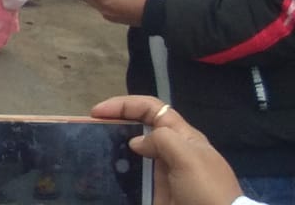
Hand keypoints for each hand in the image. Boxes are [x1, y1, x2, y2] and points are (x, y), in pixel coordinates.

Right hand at [91, 96, 241, 204]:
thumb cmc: (207, 191)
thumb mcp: (189, 158)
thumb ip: (162, 140)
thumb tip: (135, 143)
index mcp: (183, 137)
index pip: (150, 109)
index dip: (124, 104)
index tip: (97, 112)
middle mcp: (171, 152)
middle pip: (137, 129)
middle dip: (114, 125)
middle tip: (90, 131)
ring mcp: (162, 175)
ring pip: (132, 155)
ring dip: (112, 151)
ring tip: (92, 153)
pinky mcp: (156, 193)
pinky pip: (132, 179)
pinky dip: (117, 175)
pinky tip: (104, 177)